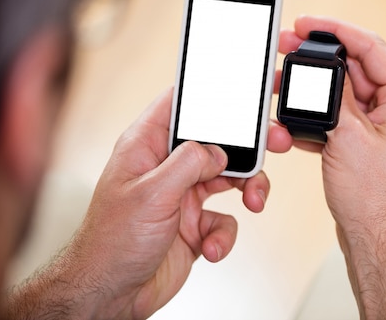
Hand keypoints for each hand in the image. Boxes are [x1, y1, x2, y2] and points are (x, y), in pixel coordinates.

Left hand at [6, 88, 290, 319]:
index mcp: (147, 146)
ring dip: (248, 189)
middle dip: (247, 147)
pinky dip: (225, 234)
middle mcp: (167, 166)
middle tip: (274, 143)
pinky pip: (225, 218)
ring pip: (229, 178)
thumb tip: (217, 151)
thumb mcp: (151, 194)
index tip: (245, 91)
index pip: (182, 105)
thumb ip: (188, 163)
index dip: (212, 93)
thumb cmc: (111, 243)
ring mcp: (182, 194)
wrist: (112, 295)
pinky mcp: (194, 223)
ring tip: (255, 201)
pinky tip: (210, 245)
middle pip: (217, 142)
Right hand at [278, 16, 385, 318]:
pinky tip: (293, 123)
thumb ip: (333, 95)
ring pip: (341, 95)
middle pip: (354, 69)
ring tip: (281, 87)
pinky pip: (338, 119)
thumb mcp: (348, 137)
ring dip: (312, 92)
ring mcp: (382, 127)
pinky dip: (316, 118)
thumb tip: (320, 65)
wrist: (375, 242)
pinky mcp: (366, 143)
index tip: (306, 23)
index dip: (336, 30)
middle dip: (317, 61)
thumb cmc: (374, 198)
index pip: (371, 47)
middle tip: (286, 48)